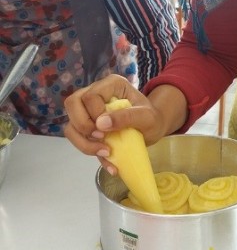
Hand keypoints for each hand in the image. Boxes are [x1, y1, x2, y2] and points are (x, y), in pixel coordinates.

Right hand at [64, 74, 186, 173]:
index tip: (108, 129)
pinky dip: (88, 152)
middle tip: (101, 138)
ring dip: (83, 143)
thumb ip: (127, 117)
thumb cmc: (152, 119)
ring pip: (71, 124)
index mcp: (111, 85)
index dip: (94, 114)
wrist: (153, 130)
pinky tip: (110, 164)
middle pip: (72, 104)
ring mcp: (89, 110)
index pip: (90, 96)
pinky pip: (77, 138)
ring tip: (106, 154)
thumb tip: (100, 123)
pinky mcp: (88, 126)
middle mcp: (96, 93)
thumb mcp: (147, 117)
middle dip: (82, 126)